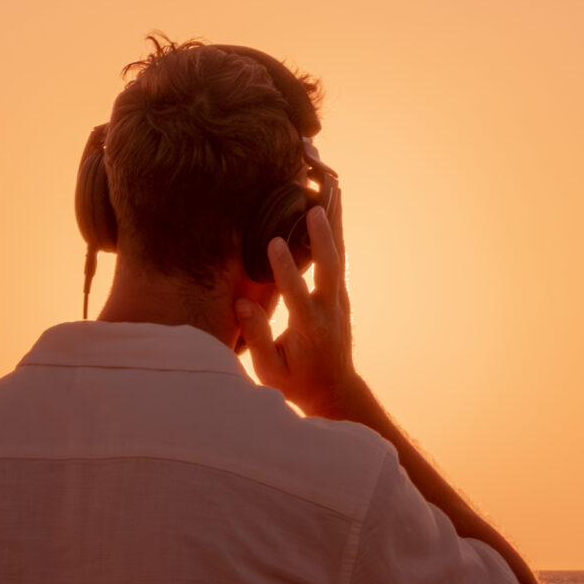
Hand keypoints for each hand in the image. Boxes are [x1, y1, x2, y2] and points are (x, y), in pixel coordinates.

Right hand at [237, 206, 366, 419]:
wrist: (334, 390)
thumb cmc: (296, 381)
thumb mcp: (270, 370)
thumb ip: (257, 336)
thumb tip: (243, 303)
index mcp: (309, 328)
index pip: (297, 293)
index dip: (285, 268)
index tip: (273, 242)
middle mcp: (330, 310)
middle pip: (330, 267)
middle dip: (323, 237)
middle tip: (315, 207)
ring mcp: (340, 301)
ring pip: (339, 258)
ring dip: (335, 226)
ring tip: (330, 193)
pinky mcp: (341, 296)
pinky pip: (339, 260)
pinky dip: (336, 234)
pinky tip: (331, 211)